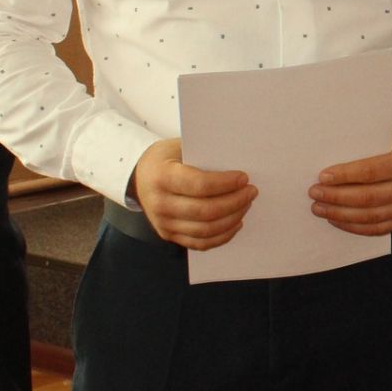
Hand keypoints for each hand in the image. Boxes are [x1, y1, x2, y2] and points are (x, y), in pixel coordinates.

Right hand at [130, 138, 256, 249]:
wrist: (140, 175)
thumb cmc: (167, 158)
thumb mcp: (180, 147)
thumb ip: (205, 156)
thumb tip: (239, 164)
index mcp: (162, 177)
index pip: (199, 185)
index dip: (225, 184)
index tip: (244, 178)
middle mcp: (159, 203)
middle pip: (205, 211)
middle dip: (234, 202)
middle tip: (251, 192)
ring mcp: (163, 222)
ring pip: (205, 230)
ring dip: (232, 219)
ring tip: (246, 205)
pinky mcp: (168, 234)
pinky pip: (199, 243)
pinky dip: (221, 236)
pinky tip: (235, 223)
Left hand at [309, 128, 391, 235]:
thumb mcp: (382, 140)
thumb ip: (361, 150)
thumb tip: (326, 164)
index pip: (370, 171)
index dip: (344, 175)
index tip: (322, 177)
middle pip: (367, 197)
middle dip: (336, 197)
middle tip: (314, 193)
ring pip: (369, 216)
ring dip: (339, 214)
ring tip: (319, 208)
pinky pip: (375, 229)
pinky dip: (352, 226)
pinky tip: (335, 219)